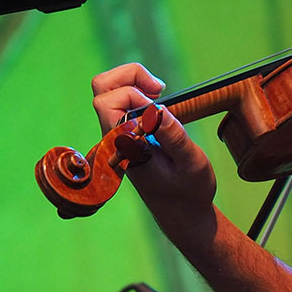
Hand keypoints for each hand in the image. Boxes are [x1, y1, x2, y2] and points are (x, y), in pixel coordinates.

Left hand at [90, 63, 216, 233]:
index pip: (107, 102)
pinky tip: (157, 105)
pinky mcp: (125, 137)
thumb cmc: (190, 191)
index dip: (133, 93)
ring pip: (107, 93)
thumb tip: (157, 110)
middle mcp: (114, 140)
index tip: (160, 104)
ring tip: (159, 92)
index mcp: (124, 146)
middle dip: (128, 77)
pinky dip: (137, 93)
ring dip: (132, 83)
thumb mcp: (191, 163)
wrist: (183, 214)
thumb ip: (173, 137)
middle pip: (100, 89)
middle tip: (159, 89)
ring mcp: (117, 137)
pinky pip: (120, 103)